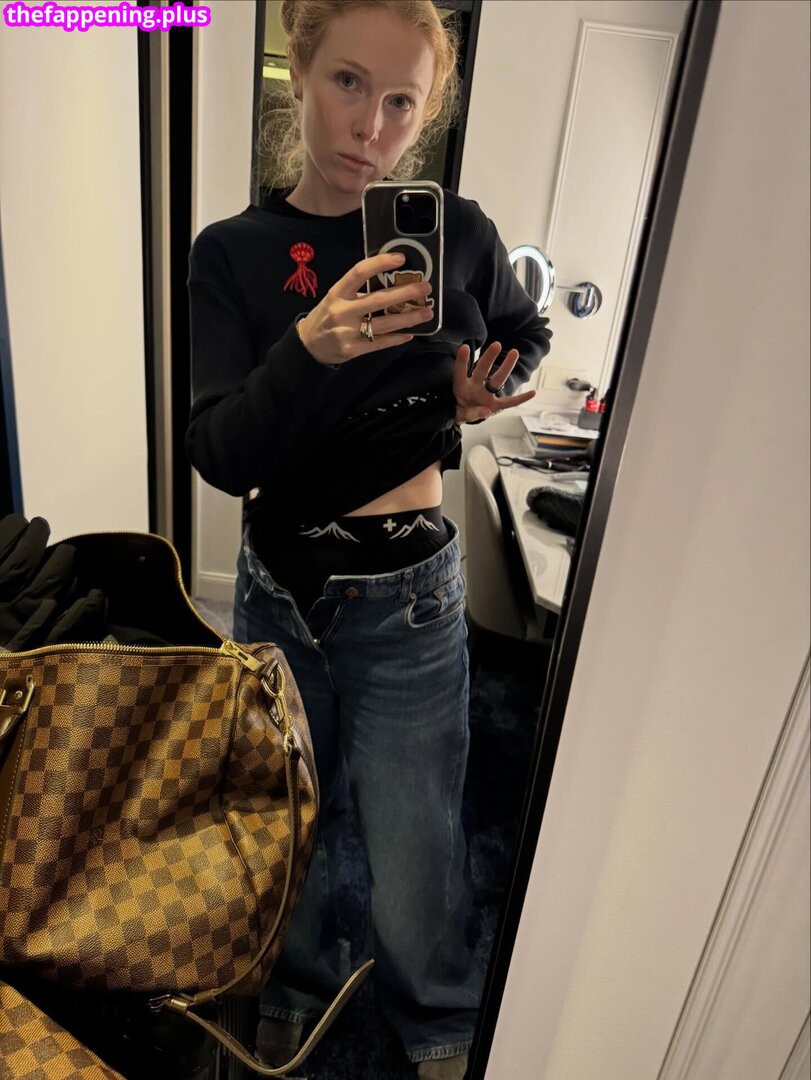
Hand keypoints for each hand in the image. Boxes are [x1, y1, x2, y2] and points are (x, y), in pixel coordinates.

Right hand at [297, 253, 434, 365]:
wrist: (308, 345)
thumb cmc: (326, 316)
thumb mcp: (336, 298)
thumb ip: (358, 291)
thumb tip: (393, 282)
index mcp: (337, 293)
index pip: (358, 272)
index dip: (380, 263)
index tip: (401, 259)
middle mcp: (342, 311)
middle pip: (378, 300)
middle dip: (405, 293)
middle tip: (425, 288)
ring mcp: (347, 332)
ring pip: (384, 324)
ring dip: (408, 318)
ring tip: (427, 313)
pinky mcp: (352, 350)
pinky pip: (380, 343)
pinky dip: (397, 338)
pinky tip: (410, 334)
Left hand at [452, 343, 535, 422]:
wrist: (463, 417)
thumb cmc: (458, 410)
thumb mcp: (457, 415)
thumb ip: (468, 414)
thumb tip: (487, 411)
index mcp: (461, 387)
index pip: (460, 371)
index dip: (462, 360)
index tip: (464, 347)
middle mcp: (474, 387)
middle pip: (482, 370)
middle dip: (488, 358)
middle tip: (496, 345)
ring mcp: (486, 395)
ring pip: (497, 380)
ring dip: (505, 367)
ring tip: (514, 352)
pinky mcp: (495, 406)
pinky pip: (509, 402)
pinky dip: (520, 399)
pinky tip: (532, 393)